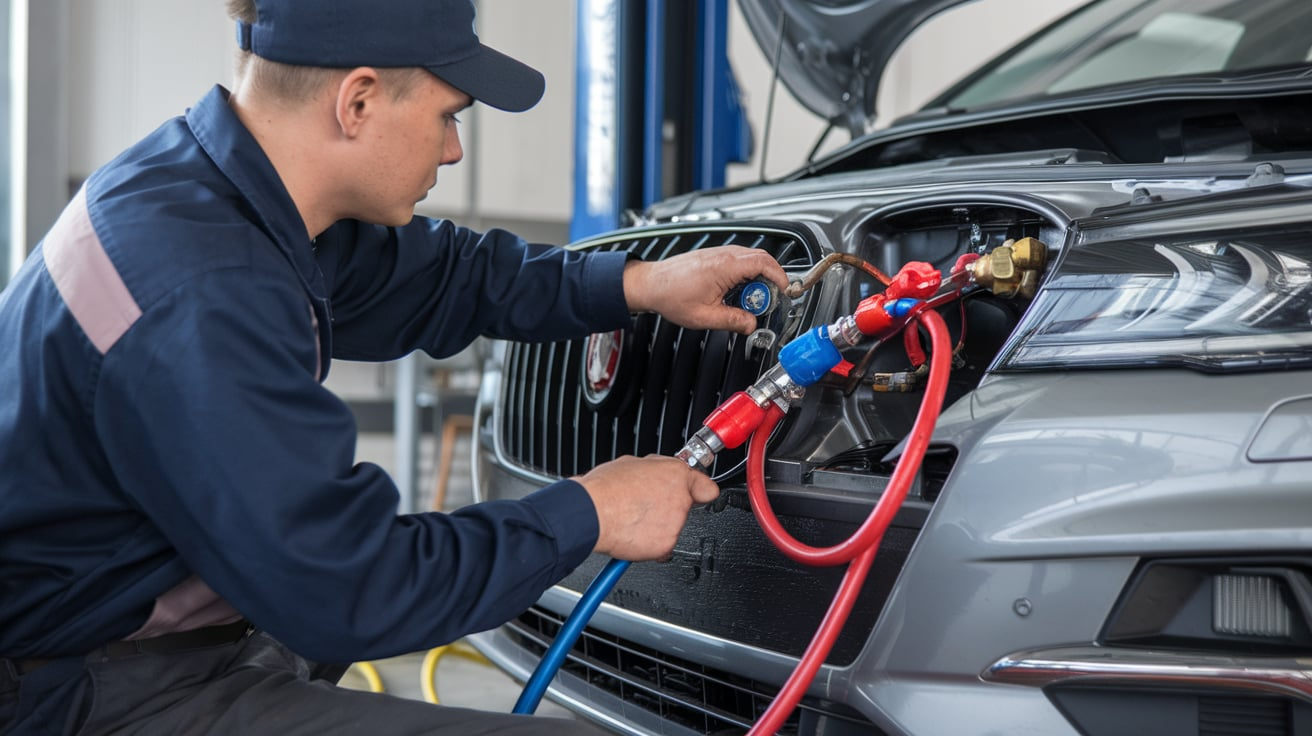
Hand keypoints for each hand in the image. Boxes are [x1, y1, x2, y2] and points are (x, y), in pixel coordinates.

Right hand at [573, 455, 719, 560]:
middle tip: (644, 507)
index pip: (706, 487)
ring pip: (672, 528)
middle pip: (684, 508)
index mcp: (675, 474)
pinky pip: (661, 547)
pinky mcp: (665, 545)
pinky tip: (632, 533)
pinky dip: (649, 545)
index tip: (700, 494)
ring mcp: (675, 523)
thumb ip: (654, 470)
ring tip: (632, 518)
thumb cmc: (604, 488)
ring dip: (657, 527)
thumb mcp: (631, 463)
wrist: (589, 513)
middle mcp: (680, 498)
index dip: (699, 491)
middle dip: (668, 509)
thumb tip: (658, 472)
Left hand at [622, 246, 789, 334]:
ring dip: (756, 278)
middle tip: (765, 302)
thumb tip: (751, 325)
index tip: (785, 289)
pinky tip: (736, 292)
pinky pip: (739, 261)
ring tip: (748, 300)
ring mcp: (719, 253)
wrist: (650, 284)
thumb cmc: (670, 295)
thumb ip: (733, 321)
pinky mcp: (714, 256)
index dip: (780, 276)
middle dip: (770, 279)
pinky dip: (745, 275)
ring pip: (751, 259)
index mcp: (725, 266)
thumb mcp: (705, 316)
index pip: (764, 263)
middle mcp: (723, 255)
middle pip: (761, 259)